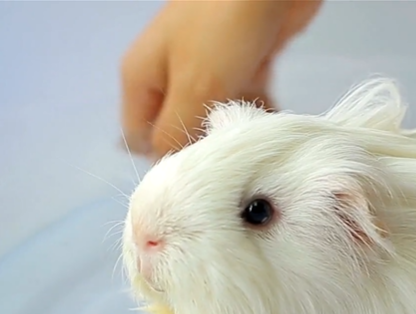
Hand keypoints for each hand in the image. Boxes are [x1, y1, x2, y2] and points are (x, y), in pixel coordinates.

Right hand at [120, 0, 321, 158]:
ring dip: (236, 135)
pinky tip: (274, 130)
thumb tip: (167, 174)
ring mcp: (209, 70)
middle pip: (182, 132)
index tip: (197, 185)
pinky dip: (258, 116)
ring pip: (217, 120)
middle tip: (232, 172)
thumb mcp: (194, 85)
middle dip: (206, 151)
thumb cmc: (222, 25)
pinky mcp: (245, 64)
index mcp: (143, 79)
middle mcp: (170, 77)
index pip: (141, 141)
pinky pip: (246, 103)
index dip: (165, 166)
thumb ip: (177, 133)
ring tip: (257, 151)